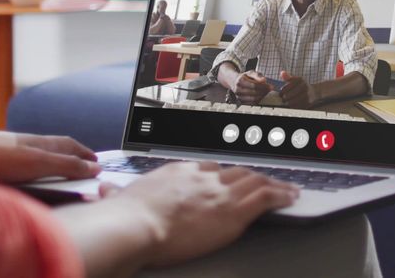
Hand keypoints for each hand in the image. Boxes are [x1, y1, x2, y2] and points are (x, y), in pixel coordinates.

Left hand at [0, 131, 99, 183]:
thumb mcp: (39, 162)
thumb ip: (66, 165)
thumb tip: (95, 168)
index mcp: (40, 143)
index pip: (69, 145)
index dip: (84, 153)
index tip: (97, 162)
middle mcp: (26, 147)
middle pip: (54, 150)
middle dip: (70, 157)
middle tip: (83, 168)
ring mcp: (10, 156)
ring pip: (36, 158)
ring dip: (50, 164)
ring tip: (59, 175)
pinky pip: (21, 169)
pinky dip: (32, 173)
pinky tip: (27, 181)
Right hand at [106, 162, 297, 266]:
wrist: (136, 226)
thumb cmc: (125, 218)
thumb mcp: (118, 199)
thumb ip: (114, 194)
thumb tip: (102, 191)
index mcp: (178, 172)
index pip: (207, 168)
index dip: (220, 174)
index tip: (225, 178)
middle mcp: (203, 177)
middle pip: (235, 172)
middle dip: (251, 176)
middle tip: (262, 181)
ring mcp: (220, 192)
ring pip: (256, 181)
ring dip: (274, 184)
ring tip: (287, 189)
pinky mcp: (234, 210)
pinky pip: (266, 196)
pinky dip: (282, 195)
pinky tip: (291, 197)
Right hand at [234, 70, 270, 103]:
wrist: (235, 81)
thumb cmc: (245, 77)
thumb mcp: (251, 73)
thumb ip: (257, 75)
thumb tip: (264, 80)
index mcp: (240, 81)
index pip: (254, 85)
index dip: (263, 86)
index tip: (270, 86)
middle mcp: (238, 89)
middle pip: (254, 93)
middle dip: (264, 91)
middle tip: (270, 89)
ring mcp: (239, 97)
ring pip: (253, 99)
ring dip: (262, 96)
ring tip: (266, 92)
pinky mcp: (241, 102)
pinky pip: (252, 103)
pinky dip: (258, 100)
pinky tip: (261, 95)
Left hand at [280, 71, 318, 108]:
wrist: (315, 92)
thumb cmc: (302, 85)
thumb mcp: (296, 79)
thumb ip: (288, 77)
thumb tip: (282, 73)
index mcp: (300, 80)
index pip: (286, 87)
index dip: (281, 91)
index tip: (281, 93)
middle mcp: (304, 87)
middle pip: (287, 95)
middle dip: (284, 98)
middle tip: (283, 98)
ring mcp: (306, 95)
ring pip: (291, 102)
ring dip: (287, 103)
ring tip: (287, 102)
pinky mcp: (307, 103)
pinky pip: (296, 107)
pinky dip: (293, 106)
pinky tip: (292, 104)